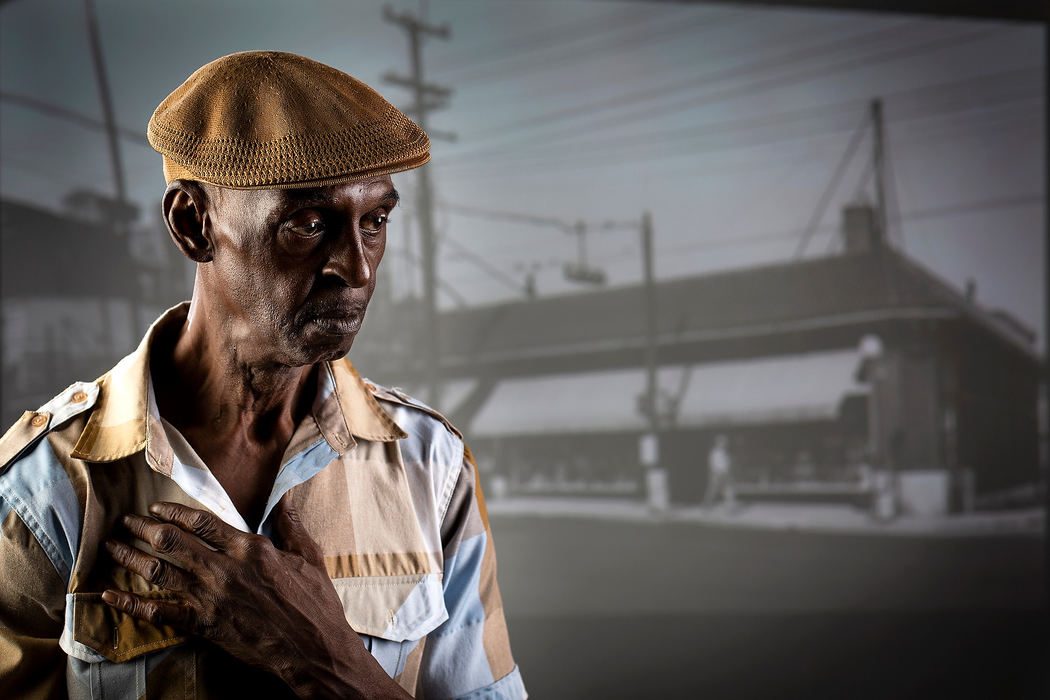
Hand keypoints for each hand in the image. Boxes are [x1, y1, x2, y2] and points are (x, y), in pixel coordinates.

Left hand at [102, 496, 409, 698]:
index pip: (202, 522)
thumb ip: (290, 525)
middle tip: (126, 521)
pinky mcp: (202, 625)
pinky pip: (157, 613)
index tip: (156, 506)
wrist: (312, 649)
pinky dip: (130, 604)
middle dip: (144, 528)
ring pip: (159, 571)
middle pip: (173, 541)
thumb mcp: (309, 556)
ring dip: (131, 556)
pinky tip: (109, 595)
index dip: (175, 511)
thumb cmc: (315, 603)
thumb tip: (284, 497)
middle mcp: (224, 568)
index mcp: (250, 548)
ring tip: (113, 546)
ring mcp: (209, 597)